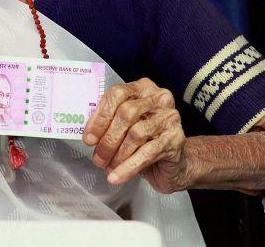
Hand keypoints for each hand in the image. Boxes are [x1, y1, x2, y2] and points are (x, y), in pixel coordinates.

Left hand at [83, 78, 187, 192]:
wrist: (174, 163)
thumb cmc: (145, 141)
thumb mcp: (125, 126)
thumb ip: (110, 121)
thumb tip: (89, 135)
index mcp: (142, 88)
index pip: (117, 94)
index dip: (100, 116)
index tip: (88, 138)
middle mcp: (159, 98)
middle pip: (127, 113)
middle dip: (108, 138)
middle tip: (97, 158)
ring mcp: (169, 117)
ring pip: (136, 133)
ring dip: (118, 154)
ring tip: (108, 167)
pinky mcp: (176, 139)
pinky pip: (147, 153)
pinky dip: (128, 167)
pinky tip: (116, 176)